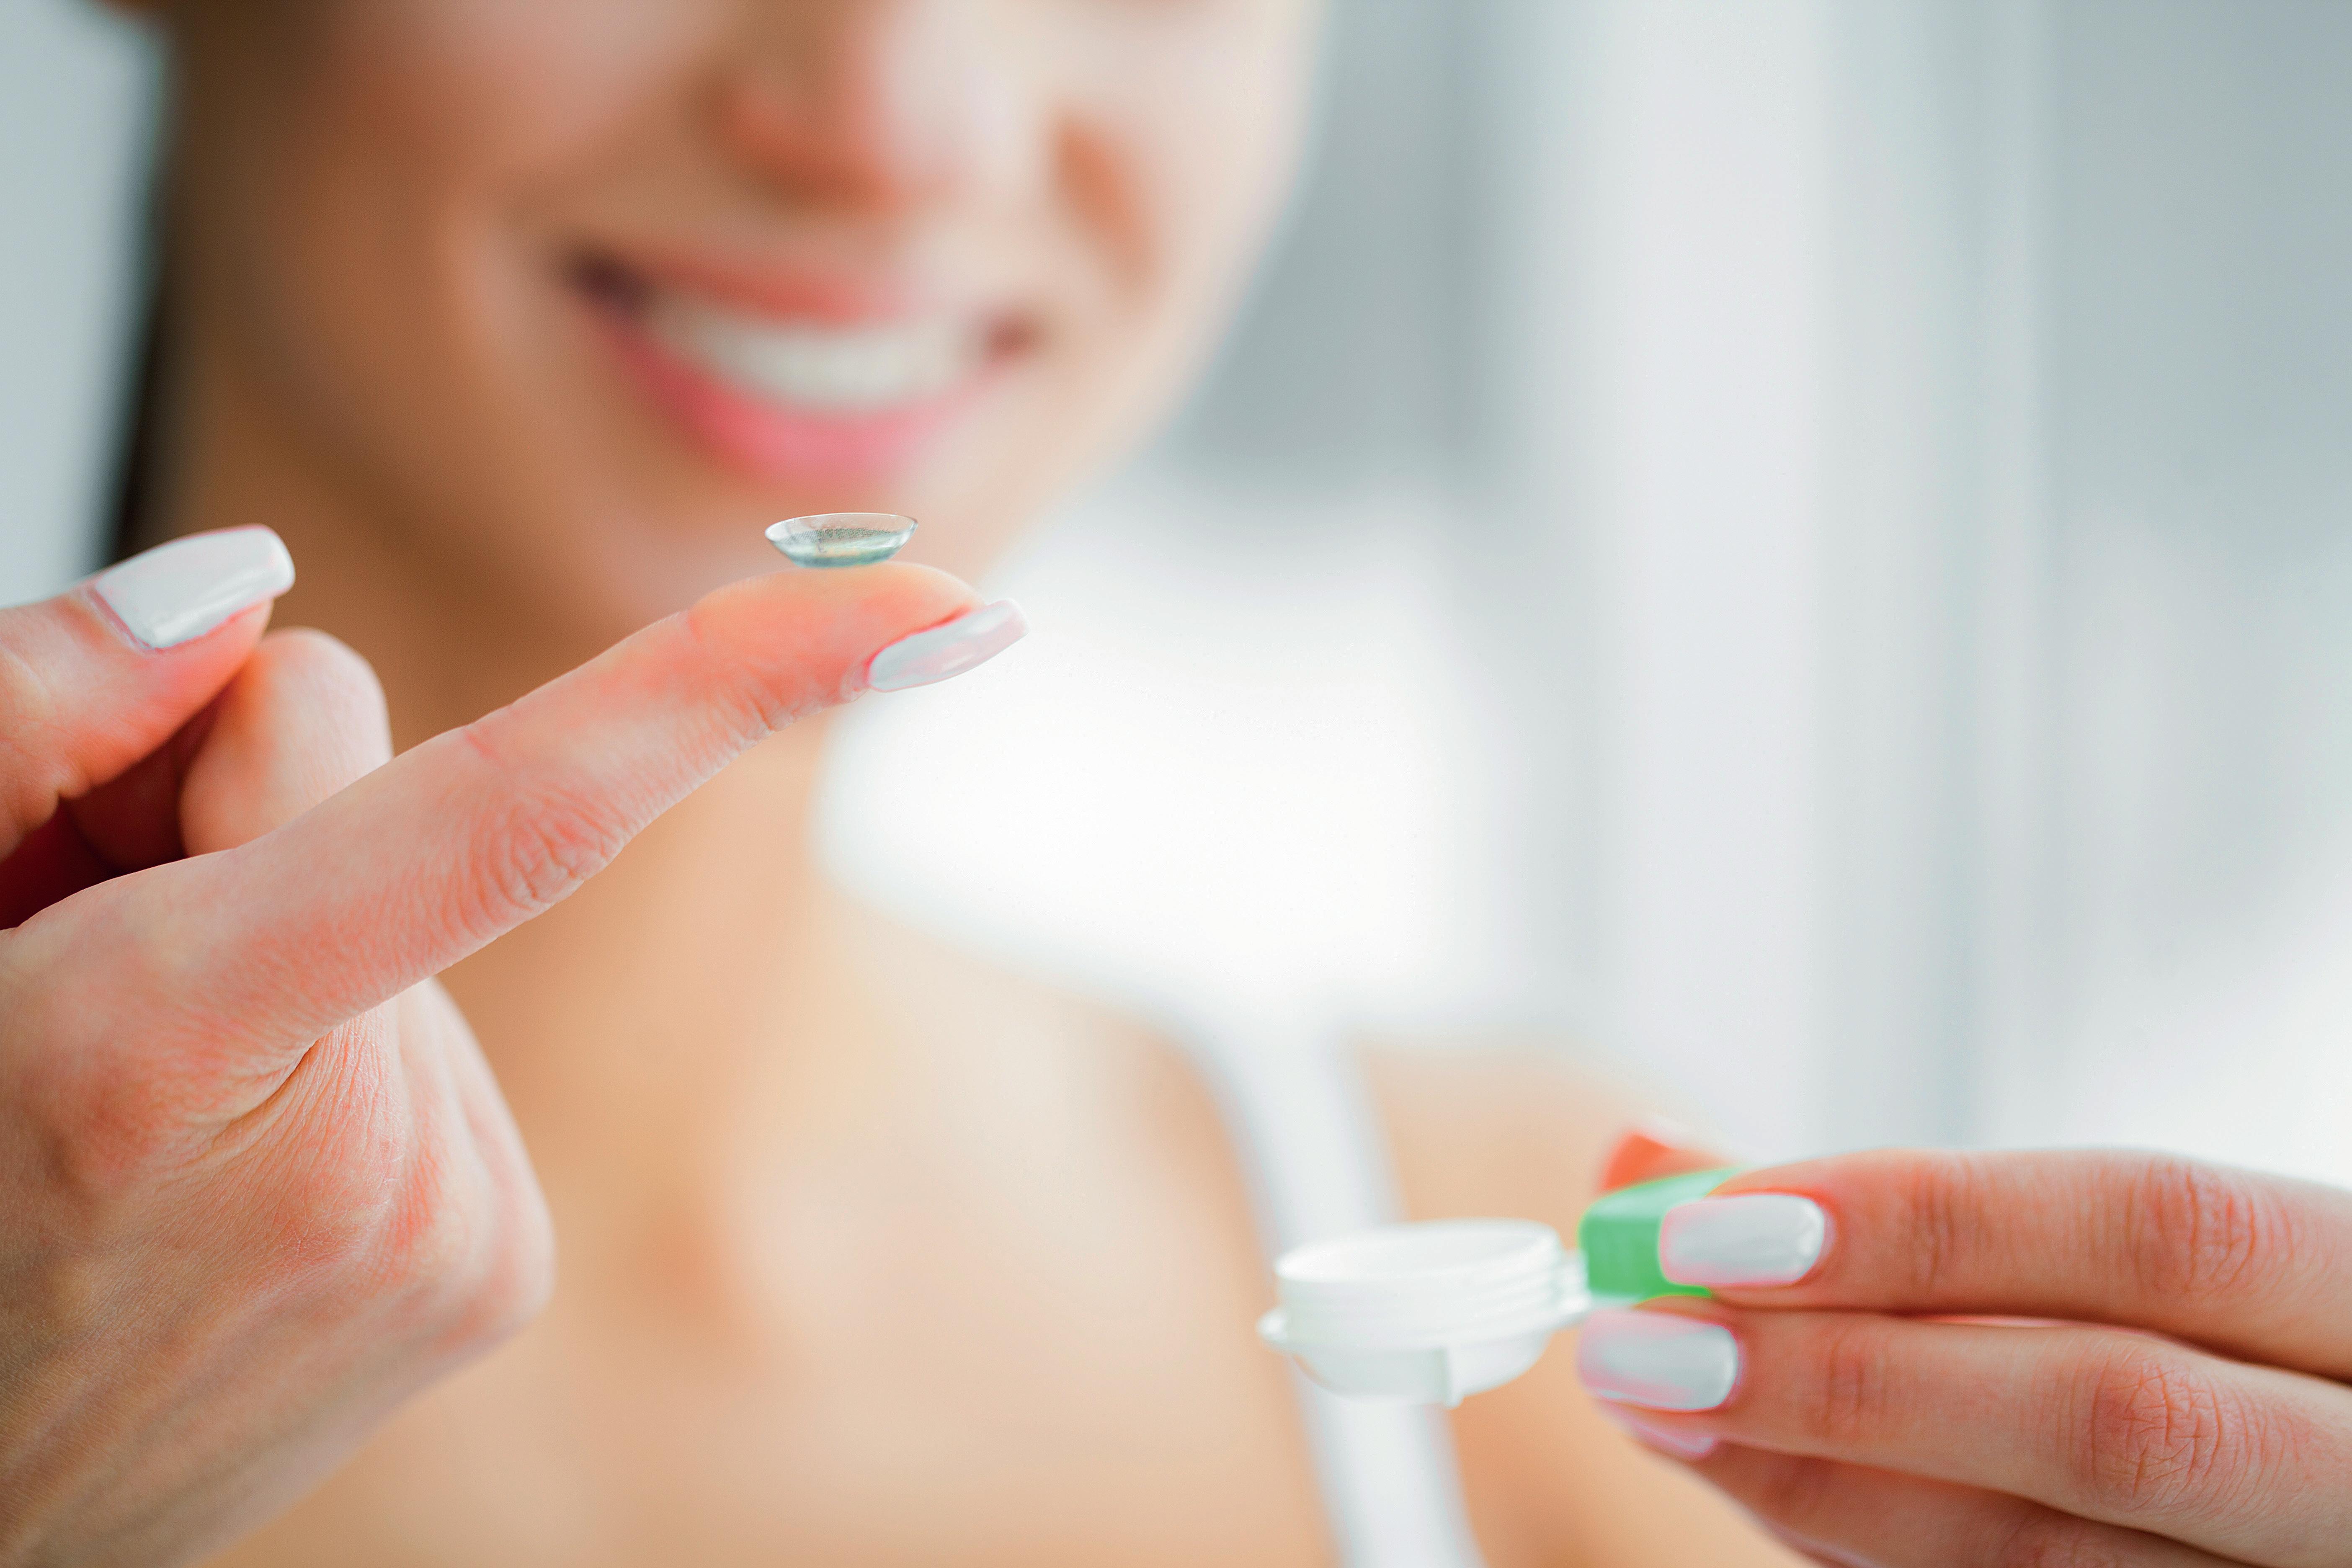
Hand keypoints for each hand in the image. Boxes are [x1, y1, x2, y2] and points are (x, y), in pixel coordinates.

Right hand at [0, 527, 1012, 1564]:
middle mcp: (360, 1168)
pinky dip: (342, 1060)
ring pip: (432, 933)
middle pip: (402, 803)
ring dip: (291, 960)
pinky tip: (227, 1161)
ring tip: (149, 1097)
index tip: (947, 603)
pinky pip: (449, 1052)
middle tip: (86, 962)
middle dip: (247, 817)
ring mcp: (446, 1246)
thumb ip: (36, 708)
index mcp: (174, 1049)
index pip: (527, 809)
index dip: (746, 676)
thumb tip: (251, 599)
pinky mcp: (484, 1278)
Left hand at [1577, 1141, 2351, 1566]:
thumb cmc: (2183, 1349)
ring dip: (1821, 1485)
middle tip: (1638, 1344)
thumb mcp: (2096, 1265)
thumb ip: (1887, 1220)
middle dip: (1847, 1375)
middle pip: (2113, 1418)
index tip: (1707, 1225)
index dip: (1928, 1221)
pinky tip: (1763, 1493)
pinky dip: (1872, 1557)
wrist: (2294, 1484)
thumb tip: (1645, 1161)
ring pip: (2063, 1567)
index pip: (2157, 1232)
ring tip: (1657, 1411)